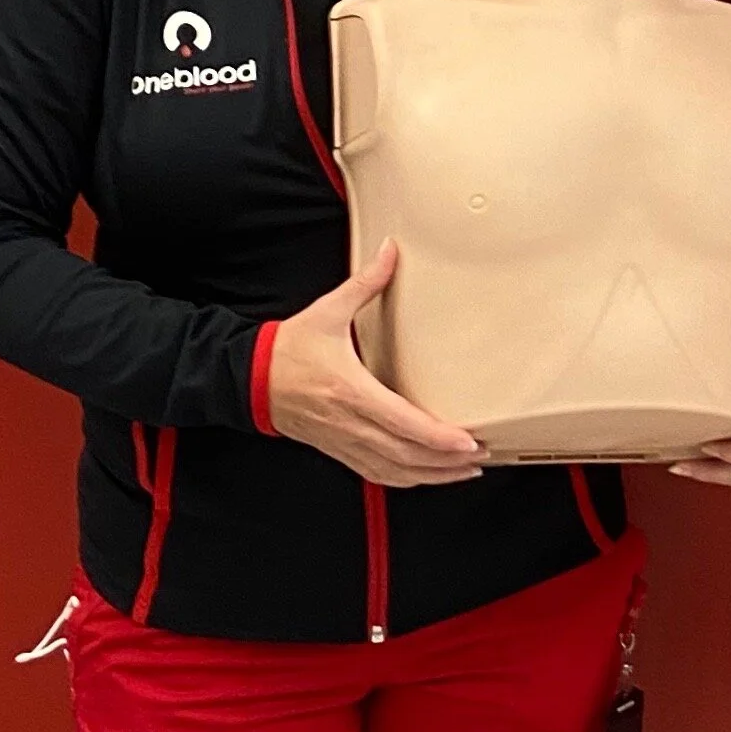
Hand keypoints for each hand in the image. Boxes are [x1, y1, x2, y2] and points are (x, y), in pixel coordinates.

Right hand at [264, 243, 486, 487]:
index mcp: (352, 391)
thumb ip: (365, 283)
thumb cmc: (289, 349)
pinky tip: (428, 476)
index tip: (467, 440)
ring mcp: (345, 442)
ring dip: (433, 475)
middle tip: (481, 455)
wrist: (249, 379)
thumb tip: (390, 252)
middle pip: (407, 455)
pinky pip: (378, 474)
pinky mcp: (340, 451)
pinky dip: (407, 479)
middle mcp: (351, 423)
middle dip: (447, 461)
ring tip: (465, 470)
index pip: (403, 422)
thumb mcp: (327, 312)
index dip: (437, 438)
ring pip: (396, 472)